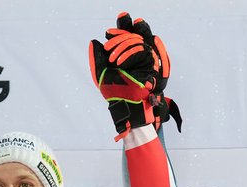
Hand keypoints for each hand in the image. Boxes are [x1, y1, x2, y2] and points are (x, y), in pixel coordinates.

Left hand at [89, 12, 170, 140]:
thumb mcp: (100, 72)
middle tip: (109, 35)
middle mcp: (136, 56)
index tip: (118, 21)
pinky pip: (141, 49)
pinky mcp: (151, 64)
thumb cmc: (114, 91)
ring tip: (113, 59)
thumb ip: (97, 56)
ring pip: (137, 40)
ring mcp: (145, 59)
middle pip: (132, 34)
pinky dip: (129, 54)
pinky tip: (120, 63)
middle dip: (121, 32)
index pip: (126, 36)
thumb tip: (95, 41)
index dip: (123, 26)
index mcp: (125, 56)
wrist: (125, 104)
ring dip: (122, 45)